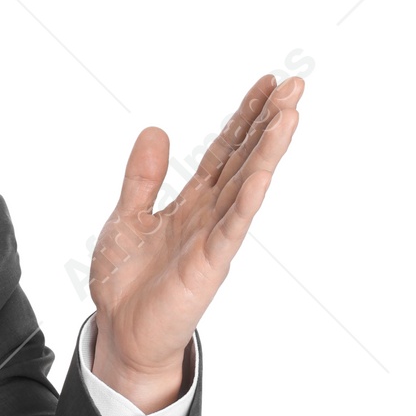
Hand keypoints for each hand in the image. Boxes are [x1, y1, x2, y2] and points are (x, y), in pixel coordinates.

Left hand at [89, 71, 303, 410]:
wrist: (119, 332)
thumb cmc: (126, 283)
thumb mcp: (127, 218)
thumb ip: (143, 178)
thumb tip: (155, 130)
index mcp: (191, 202)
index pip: (225, 151)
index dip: (245, 116)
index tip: (268, 83)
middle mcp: (209, 215)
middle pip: (245, 160)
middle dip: (269, 123)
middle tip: (296, 85)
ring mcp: (212, 239)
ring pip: (246, 187)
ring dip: (268, 152)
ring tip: (290, 116)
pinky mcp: (207, 266)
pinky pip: (230, 230)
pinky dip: (245, 203)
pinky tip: (262, 175)